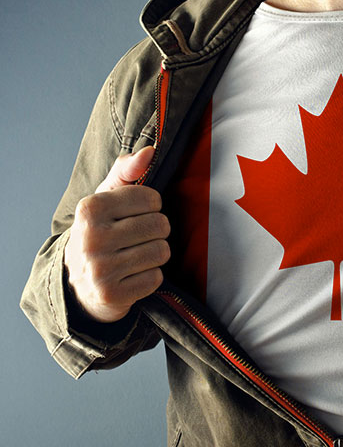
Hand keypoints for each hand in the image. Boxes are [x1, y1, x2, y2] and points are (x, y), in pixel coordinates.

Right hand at [64, 146, 170, 322]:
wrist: (76, 284)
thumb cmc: (99, 232)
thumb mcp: (106, 198)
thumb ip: (127, 170)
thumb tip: (149, 152)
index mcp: (89, 209)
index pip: (151, 198)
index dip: (152, 206)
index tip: (136, 214)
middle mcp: (91, 238)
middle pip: (160, 225)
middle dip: (156, 231)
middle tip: (137, 238)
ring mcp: (100, 269)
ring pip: (161, 252)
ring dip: (155, 254)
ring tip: (136, 256)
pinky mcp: (112, 295)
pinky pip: (156, 278)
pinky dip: (150, 277)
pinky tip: (133, 276)